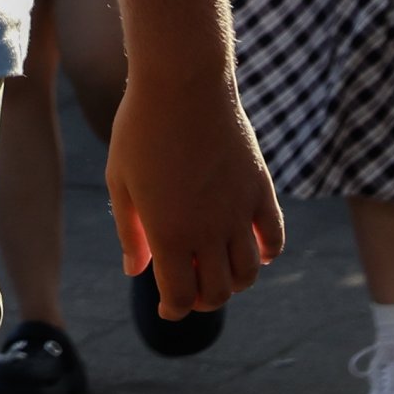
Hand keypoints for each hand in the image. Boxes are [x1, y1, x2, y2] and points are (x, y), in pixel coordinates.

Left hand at [104, 70, 284, 321]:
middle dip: (203, 300)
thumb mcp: (120, 181)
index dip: (174, 310)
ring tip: (217, 273)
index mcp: (169, 231)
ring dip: (235, 283)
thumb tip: (135, 272)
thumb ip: (130, 231)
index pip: (180, 295)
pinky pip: (274, 237)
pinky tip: (253, 250)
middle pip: (218, 291)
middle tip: (190, 290)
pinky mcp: (260, 190)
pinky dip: (267, 253)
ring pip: (249, 272)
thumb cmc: (140, 129)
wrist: (182, 83)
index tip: (167, 309)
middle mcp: (208, 230)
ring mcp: (239, 211)